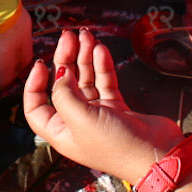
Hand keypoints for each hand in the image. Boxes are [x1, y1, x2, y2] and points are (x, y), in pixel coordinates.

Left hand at [24, 28, 183, 182]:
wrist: (157, 157)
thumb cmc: (116, 145)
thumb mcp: (82, 119)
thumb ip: (65, 94)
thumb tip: (60, 72)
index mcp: (61, 132)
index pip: (36, 107)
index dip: (34, 85)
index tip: (41, 63)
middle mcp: (76, 122)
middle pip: (63, 85)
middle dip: (64, 59)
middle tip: (70, 36)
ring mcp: (97, 114)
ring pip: (85, 80)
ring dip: (84, 57)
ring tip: (86, 35)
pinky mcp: (116, 108)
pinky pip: (104, 82)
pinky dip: (102, 65)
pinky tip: (100, 49)